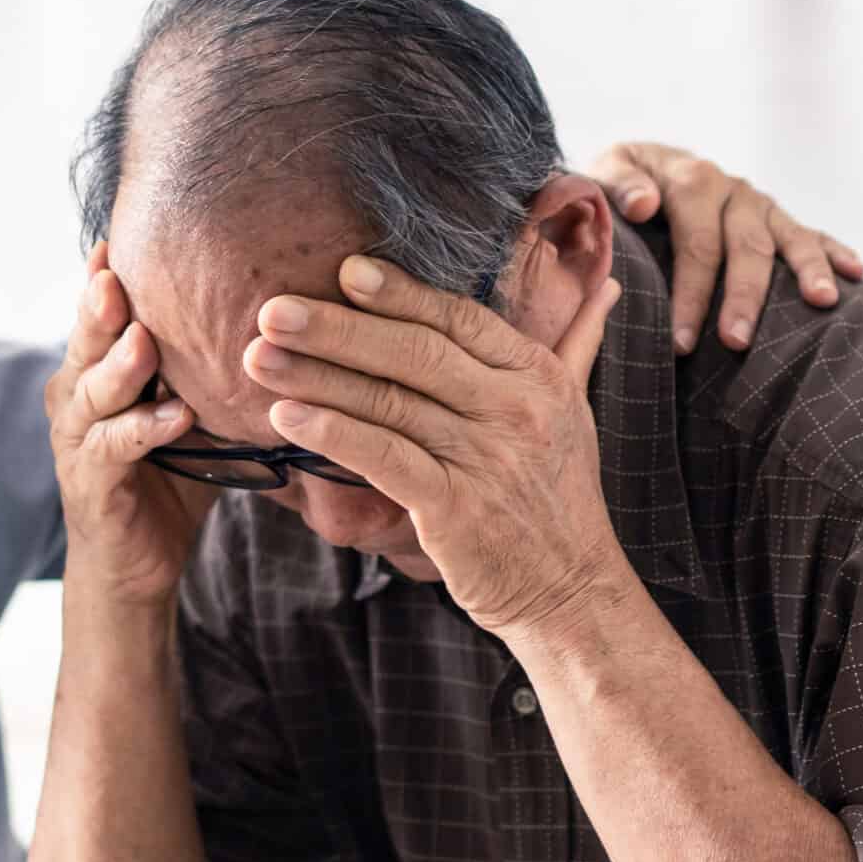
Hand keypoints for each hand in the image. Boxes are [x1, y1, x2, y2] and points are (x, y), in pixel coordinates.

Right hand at [44, 240, 220, 607]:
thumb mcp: (195, 412)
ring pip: (92, 390)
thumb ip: (212, 369)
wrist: (135, 565)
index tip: (124, 234)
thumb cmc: (170, 479)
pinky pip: (114, 448)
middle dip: (101, 305)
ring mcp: (77, 439)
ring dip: (119, 364)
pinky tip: (176, 417)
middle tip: (116, 271)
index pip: (103, 312)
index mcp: (98, 369)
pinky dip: (144, 430)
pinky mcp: (91, 482)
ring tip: (144, 340)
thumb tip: (282, 319)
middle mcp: (76, 395)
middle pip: (87, 339)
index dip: (109, 274)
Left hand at [247, 255, 630, 641]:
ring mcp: (487, 459)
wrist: (573, 592)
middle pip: (413, 351)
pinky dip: (333, 432)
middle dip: (336, 326)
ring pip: (389, 402)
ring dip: (316, 376)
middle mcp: (515, 409)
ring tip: (258, 358)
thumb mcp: (575, 411)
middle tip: (271, 309)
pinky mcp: (456, 510)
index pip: (458, 317)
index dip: (398, 292)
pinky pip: (385, 458)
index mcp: (537, 375)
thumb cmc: (559, 499)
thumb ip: (575, 343)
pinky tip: (287, 416)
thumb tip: (605, 285)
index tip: (343, 269)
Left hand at [586, 142, 862, 352]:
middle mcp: (732, 189)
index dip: (692, 291)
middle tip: (738, 341)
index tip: (684, 341)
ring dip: (807, 269)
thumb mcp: (605, 170)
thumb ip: (618, 186)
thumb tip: (645, 204)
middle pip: (745, 245)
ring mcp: (758, 203)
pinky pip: (810, 232)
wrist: (640, 165)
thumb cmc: (618, 184)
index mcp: (690, 178)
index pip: (696, 240)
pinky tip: (856, 273)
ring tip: (822, 302)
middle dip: (745, 295)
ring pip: (788, 237)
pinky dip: (834, 250)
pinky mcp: (774, 217)